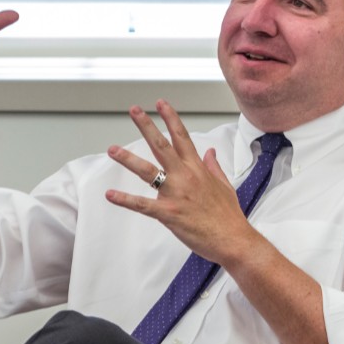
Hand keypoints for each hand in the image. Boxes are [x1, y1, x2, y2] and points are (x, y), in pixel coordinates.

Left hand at [105, 99, 250, 263]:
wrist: (233, 239)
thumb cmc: (229, 216)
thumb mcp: (225, 186)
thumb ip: (214, 167)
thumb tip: (210, 152)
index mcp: (197, 169)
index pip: (182, 137)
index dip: (171, 118)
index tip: (161, 104)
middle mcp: (185, 176)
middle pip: (162, 145)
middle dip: (146, 126)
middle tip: (134, 110)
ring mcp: (176, 194)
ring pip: (148, 171)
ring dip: (128, 159)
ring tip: (113, 149)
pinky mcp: (169, 213)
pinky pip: (143, 205)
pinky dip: (125, 200)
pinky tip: (111, 194)